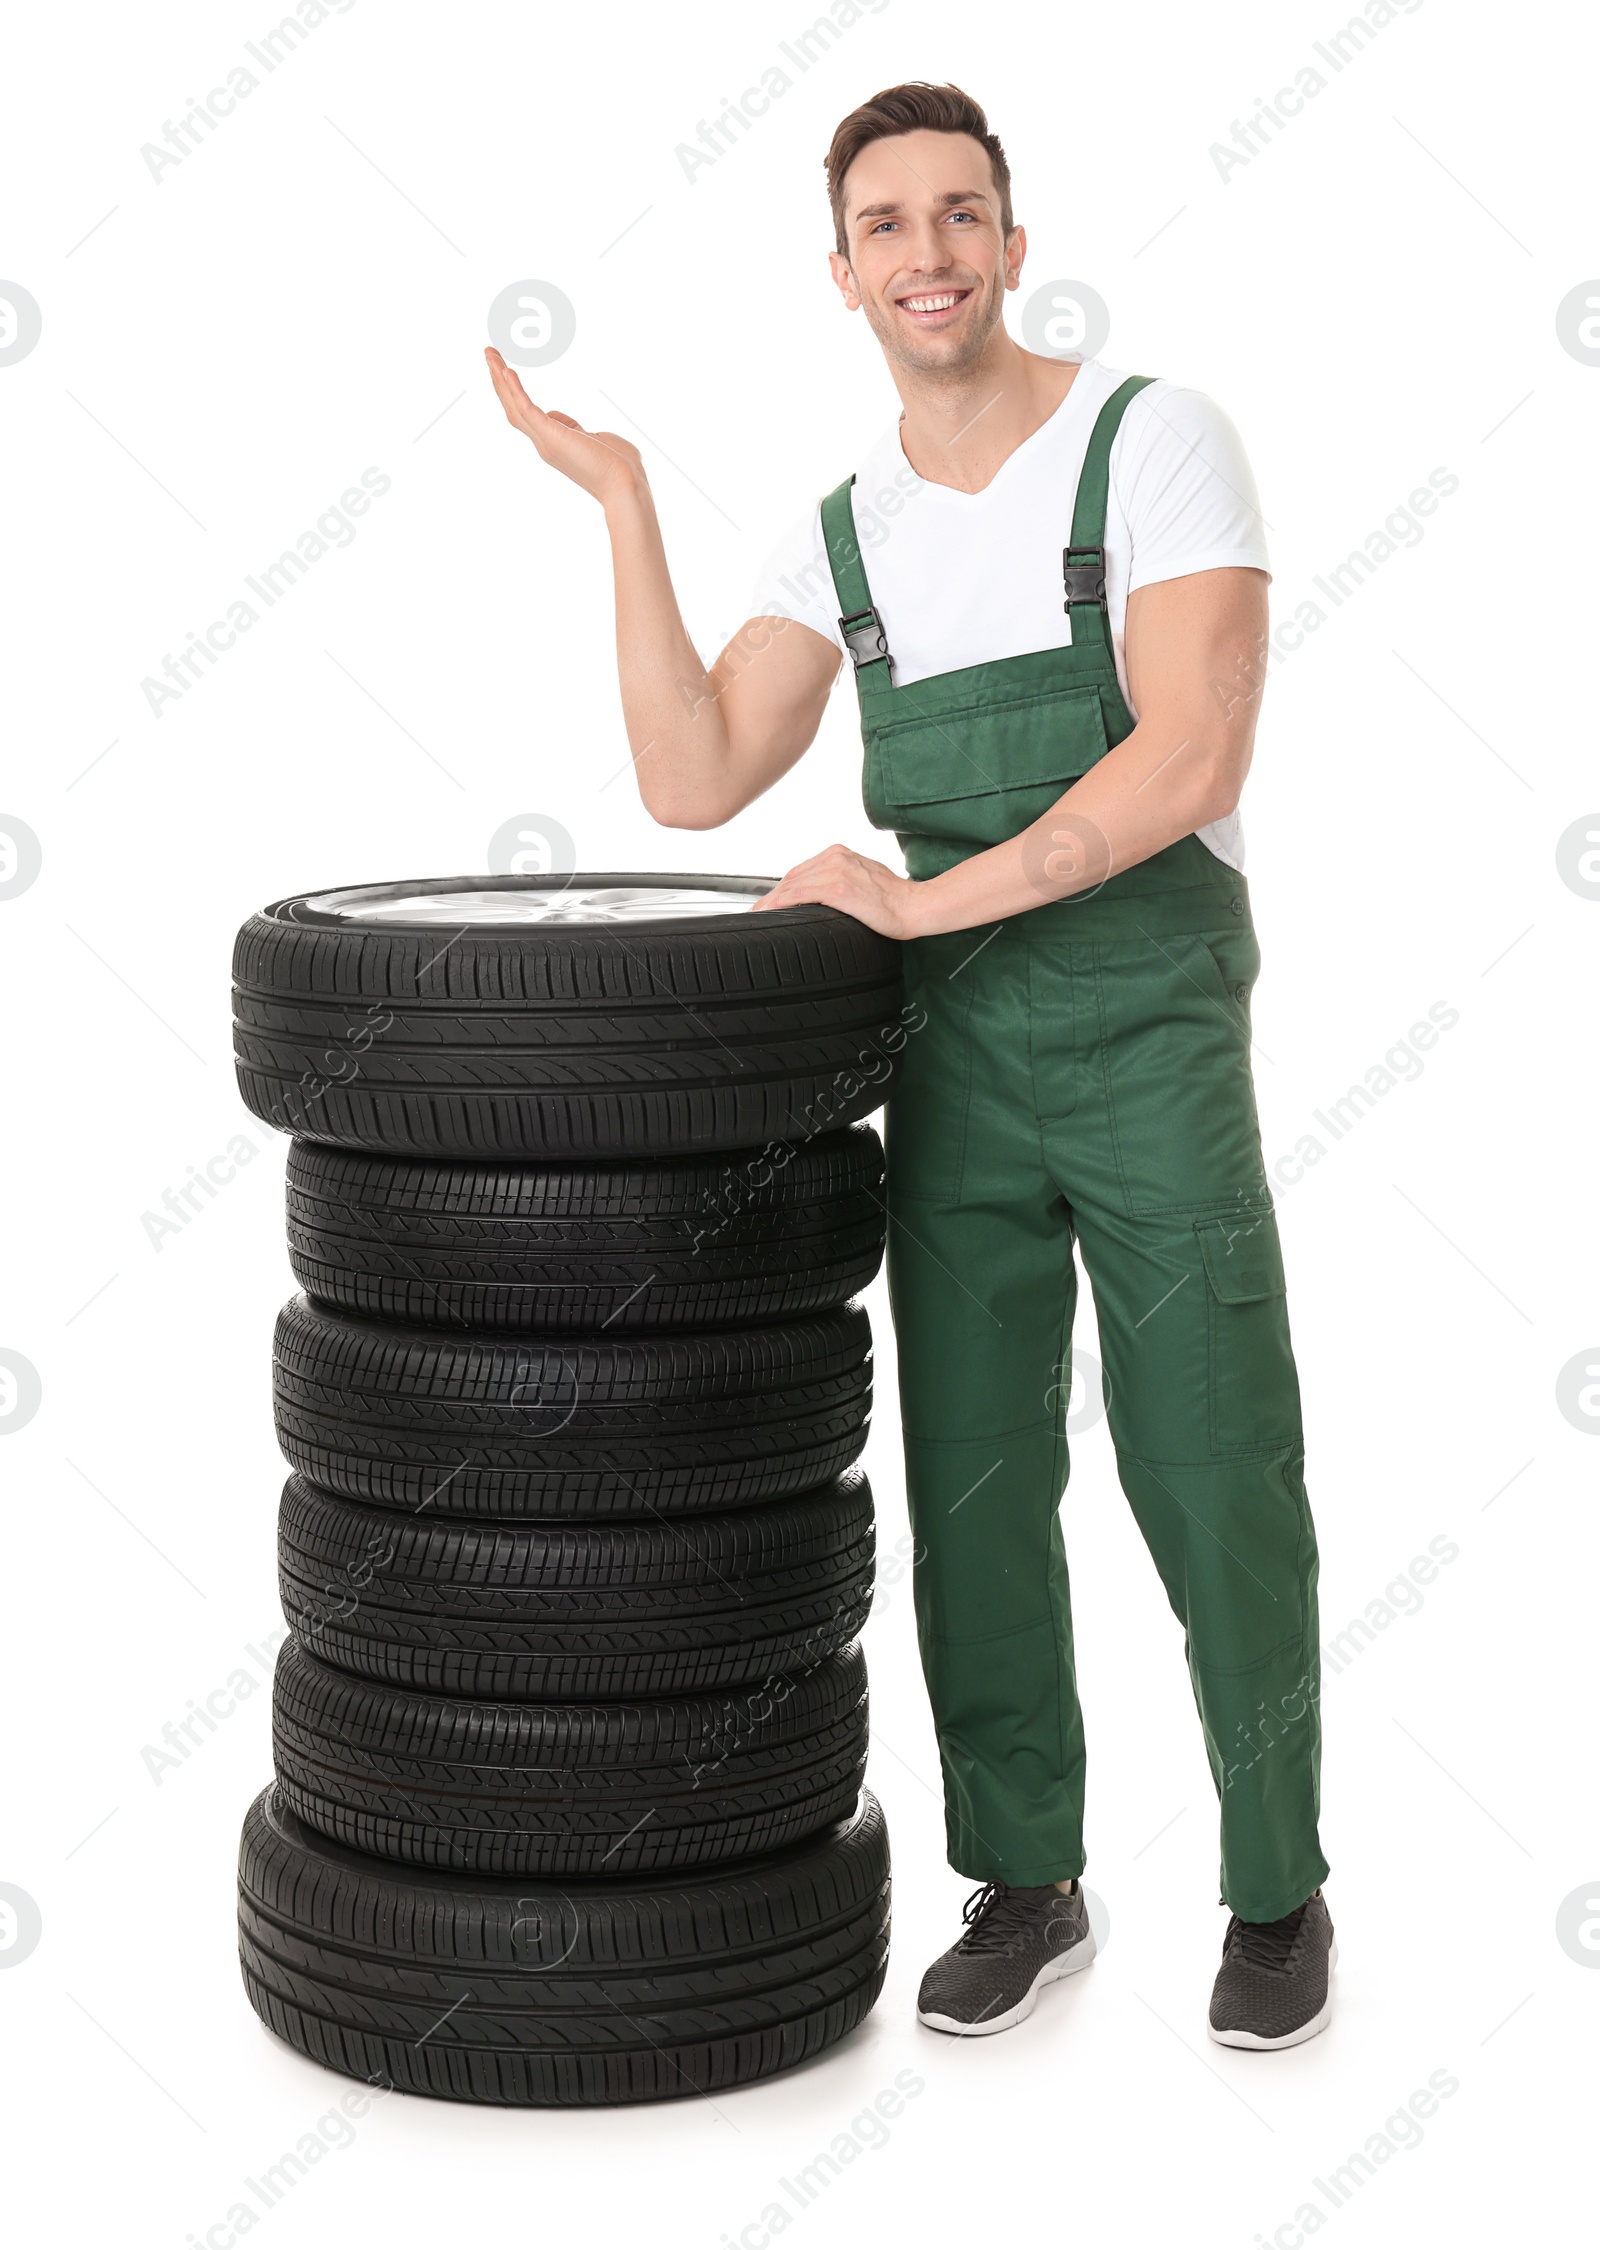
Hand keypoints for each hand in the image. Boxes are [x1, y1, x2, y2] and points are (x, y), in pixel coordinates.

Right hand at [484, 348, 645, 509]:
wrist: (626, 485)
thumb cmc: (620, 466)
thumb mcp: (594, 439)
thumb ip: (576, 428)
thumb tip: (564, 421)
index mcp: (554, 442)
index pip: (527, 414)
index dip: (514, 392)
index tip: (505, 371)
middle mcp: (544, 443)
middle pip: (513, 408)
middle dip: (499, 381)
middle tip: (489, 354)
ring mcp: (546, 441)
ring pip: (514, 406)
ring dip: (500, 379)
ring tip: (490, 354)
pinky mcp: (552, 437)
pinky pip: (528, 409)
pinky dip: (516, 390)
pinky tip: (506, 371)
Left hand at [752, 844, 923, 937]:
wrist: (916, 906)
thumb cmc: (894, 900)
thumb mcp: (863, 880)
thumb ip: (839, 882)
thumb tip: (821, 898)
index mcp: (840, 854)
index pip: (801, 871)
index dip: (780, 889)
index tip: (768, 903)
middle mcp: (835, 857)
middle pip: (792, 877)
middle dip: (770, 897)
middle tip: (756, 913)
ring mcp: (836, 870)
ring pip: (791, 885)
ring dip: (770, 903)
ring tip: (758, 917)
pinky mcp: (839, 888)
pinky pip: (800, 894)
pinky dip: (781, 904)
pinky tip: (771, 913)